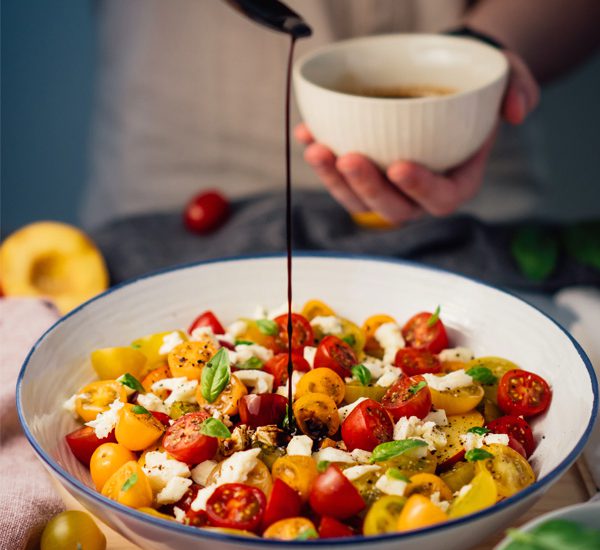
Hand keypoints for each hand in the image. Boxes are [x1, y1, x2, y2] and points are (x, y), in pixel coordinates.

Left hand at [296, 50, 538, 224]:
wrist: (441, 80)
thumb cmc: (472, 86)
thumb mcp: (507, 79)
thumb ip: (519, 90)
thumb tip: (517, 111)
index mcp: (456, 181)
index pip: (441, 199)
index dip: (420, 189)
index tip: (400, 165)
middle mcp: (419, 193)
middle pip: (392, 208)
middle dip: (367, 188)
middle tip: (347, 157)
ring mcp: (388, 188)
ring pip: (358, 200)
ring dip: (334, 180)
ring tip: (317, 149)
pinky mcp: (364, 173)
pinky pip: (339, 178)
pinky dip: (321, 159)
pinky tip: (307, 133)